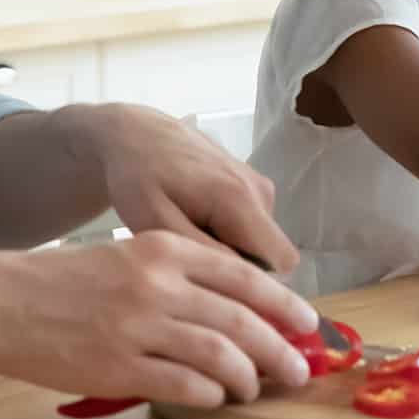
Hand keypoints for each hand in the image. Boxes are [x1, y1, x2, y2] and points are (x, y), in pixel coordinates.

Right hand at [0, 230, 317, 406]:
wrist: (1, 302)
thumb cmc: (67, 280)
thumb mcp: (129, 254)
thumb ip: (181, 272)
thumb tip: (239, 304)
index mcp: (163, 249)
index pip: (243, 276)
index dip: (282, 303)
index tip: (307, 323)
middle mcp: (157, 284)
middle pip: (241, 320)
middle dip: (279, 349)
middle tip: (298, 369)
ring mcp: (138, 327)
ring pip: (219, 356)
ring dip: (247, 377)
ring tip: (253, 388)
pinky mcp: (117, 367)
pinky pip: (183, 385)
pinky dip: (209, 395)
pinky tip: (214, 398)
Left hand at [86, 105, 299, 272]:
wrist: (136, 135)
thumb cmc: (138, 179)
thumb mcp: (154, 221)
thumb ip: (199, 249)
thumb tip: (239, 275)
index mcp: (239, 198)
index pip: (282, 261)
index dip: (255, 282)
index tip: (216, 284)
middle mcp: (259, 189)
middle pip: (272, 255)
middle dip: (238, 265)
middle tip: (193, 256)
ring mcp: (259, 183)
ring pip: (261, 242)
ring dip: (230, 248)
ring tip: (189, 233)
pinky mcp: (253, 182)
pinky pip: (253, 226)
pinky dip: (229, 231)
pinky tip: (196, 218)